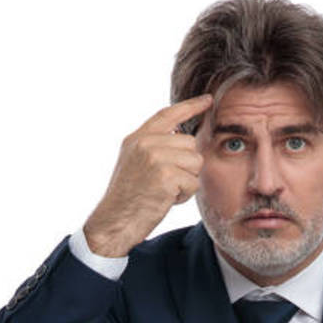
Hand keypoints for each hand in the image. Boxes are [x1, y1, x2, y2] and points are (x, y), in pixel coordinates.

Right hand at [82, 92, 214, 256]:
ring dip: (187, 181)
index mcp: (137, 138)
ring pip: (195, 161)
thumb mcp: (134, 162)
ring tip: (165, 191)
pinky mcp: (166, 176)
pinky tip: (166, 200)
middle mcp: (146, 143)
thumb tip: (183, 137)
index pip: (168, 115)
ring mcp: (155, 158)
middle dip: (186, 165)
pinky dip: (184, 195)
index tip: (208, 100)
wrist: (114, 221)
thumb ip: (154, 146)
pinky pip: (193, 182)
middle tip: (166, 182)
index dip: (190, 106)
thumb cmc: (127, 199)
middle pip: (190, 143)